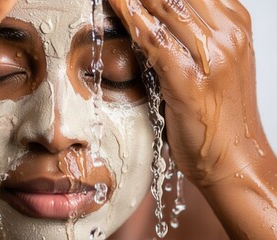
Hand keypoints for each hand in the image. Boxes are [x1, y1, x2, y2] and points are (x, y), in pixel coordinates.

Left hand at [108, 0, 269, 185]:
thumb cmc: (222, 117)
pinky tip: (114, 4)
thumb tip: (156, 18)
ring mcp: (212, 57)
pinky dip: (131, 18)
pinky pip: (154, 39)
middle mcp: (228, 36)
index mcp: (236, 27)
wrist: (233, 158)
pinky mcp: (189, 80)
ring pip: (166, 6)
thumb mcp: (216, 66)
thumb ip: (194, 38)